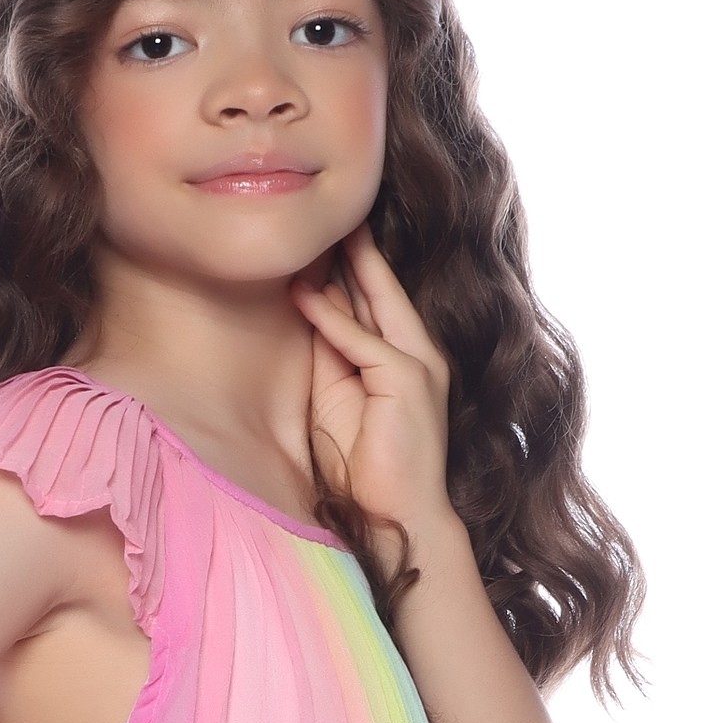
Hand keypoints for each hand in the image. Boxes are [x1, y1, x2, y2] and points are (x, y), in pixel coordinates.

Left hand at [291, 226, 452, 538]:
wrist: (397, 518)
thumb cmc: (365, 467)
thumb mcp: (337, 398)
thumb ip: (329, 353)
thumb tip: (308, 306)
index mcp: (402, 356)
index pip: (375, 298)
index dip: (351, 263)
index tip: (325, 231)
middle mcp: (416, 352)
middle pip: (379, 287)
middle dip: (355, 246)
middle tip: (328, 205)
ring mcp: (417, 364)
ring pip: (376, 301)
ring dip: (346, 264)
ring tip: (320, 227)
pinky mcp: (406, 380)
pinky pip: (361, 340)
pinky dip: (331, 318)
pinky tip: (305, 293)